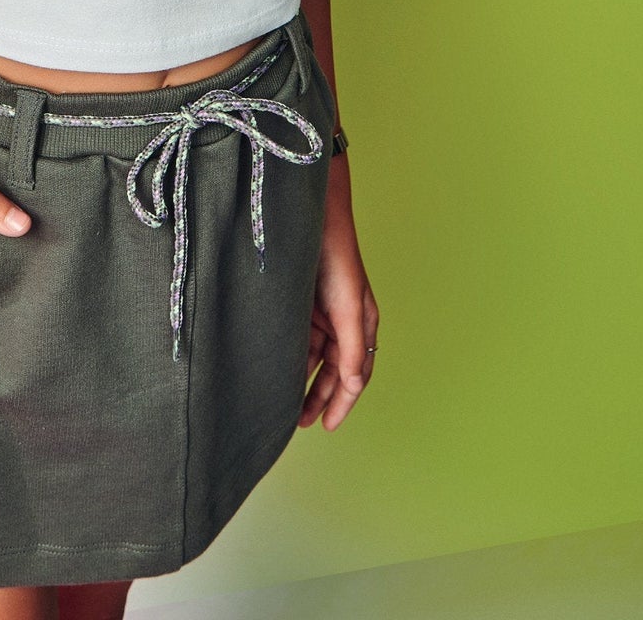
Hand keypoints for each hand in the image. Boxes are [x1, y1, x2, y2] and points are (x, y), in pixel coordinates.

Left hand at [298, 198, 378, 430]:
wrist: (310, 218)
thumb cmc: (337, 258)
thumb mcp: (349, 306)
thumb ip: (351, 346)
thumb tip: (354, 385)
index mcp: (362, 324)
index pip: (357, 373)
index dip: (344, 402)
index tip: (327, 425)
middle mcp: (343, 322)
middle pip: (335, 371)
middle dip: (322, 397)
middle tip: (304, 422)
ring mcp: (321, 314)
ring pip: (315, 359)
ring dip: (305, 381)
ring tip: (288, 406)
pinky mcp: (300, 305)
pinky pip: (298, 341)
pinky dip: (293, 359)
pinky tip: (280, 373)